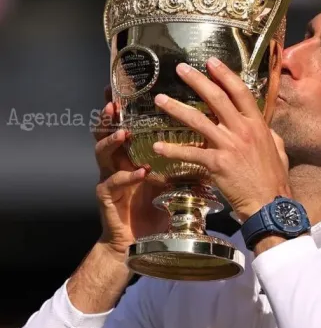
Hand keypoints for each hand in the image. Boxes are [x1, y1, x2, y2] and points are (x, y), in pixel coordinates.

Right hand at [93, 86, 167, 255]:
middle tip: (114, 102)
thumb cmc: (157, 208)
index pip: (125, 124)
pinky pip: (113, 183)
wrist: (142, 241)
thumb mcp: (172, 179)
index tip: (124, 86)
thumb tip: (212, 140)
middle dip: (107, 117)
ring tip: (123, 133)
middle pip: (105, 132)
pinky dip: (126, 176)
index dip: (122, 107)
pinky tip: (139, 171)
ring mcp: (110, 179)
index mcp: (132, 154)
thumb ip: (184, 159)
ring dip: (111, 142)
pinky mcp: (108, 198)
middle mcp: (118, 162)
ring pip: (101, 154)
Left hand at [152, 58, 290, 221]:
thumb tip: (266, 128)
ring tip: (160, 100)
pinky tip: (157, 147)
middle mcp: (242, 130)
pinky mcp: (217, 164)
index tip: (211, 62)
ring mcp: (229, 145)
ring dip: (176, 108)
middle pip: (217, 98)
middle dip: (197, 81)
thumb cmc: (274, 179)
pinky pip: (190, 153)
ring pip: (198, 120)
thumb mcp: (278, 150)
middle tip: (181, 69)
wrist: (270, 204)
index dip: (225, 74)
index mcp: (257, 125)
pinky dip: (172, 150)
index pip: (240, 92)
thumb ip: (269, 135)